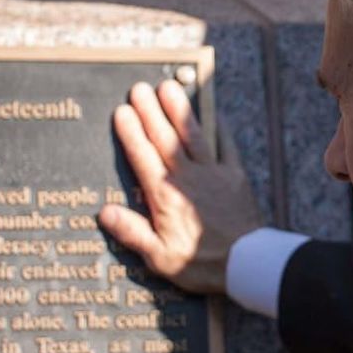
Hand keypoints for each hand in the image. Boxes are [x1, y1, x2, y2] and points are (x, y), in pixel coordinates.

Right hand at [98, 80, 261, 293]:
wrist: (249, 263)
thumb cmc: (202, 264)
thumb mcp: (160, 258)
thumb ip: (132, 232)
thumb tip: (104, 211)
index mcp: (165, 196)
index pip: (143, 157)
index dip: (131, 132)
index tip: (122, 111)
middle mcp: (188, 178)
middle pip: (165, 138)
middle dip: (150, 111)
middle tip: (139, 88)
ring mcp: (214, 174)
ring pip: (193, 135)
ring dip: (180, 110)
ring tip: (169, 87)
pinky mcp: (236, 176)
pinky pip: (227, 146)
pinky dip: (219, 128)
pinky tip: (213, 113)